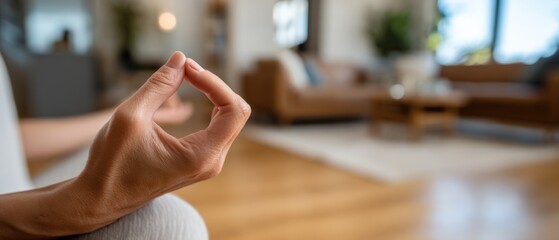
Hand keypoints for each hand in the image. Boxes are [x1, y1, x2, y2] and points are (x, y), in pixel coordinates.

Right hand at [77, 52, 250, 220]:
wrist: (101, 199)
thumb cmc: (111, 163)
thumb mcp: (130, 116)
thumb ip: (159, 86)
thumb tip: (180, 59)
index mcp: (201, 156)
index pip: (233, 110)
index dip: (214, 82)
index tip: (186, 68)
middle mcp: (211, 162)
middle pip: (236, 112)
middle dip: (214, 85)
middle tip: (185, 68)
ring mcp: (208, 163)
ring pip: (229, 118)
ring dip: (212, 93)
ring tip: (185, 75)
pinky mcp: (200, 160)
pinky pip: (218, 126)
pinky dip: (208, 104)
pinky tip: (191, 88)